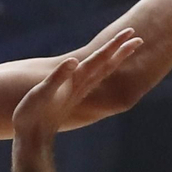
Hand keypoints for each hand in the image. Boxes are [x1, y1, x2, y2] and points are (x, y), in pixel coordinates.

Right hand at [11, 30, 144, 145]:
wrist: (32, 139)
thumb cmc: (33, 115)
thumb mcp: (42, 93)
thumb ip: (58, 77)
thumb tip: (73, 61)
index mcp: (76, 80)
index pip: (100, 58)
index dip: (114, 45)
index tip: (130, 33)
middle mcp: (80, 85)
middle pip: (106, 64)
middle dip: (122, 50)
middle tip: (139, 37)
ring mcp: (77, 92)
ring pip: (101, 72)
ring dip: (114, 59)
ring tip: (125, 50)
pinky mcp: (71, 97)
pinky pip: (92, 79)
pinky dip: (101, 70)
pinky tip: (101, 71)